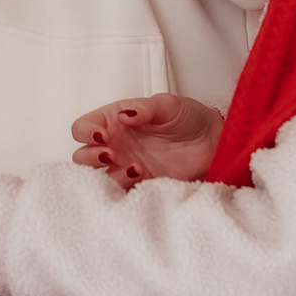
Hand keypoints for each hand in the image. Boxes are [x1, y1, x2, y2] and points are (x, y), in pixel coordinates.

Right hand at [70, 93, 223, 189]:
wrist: (214, 142)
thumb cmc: (189, 118)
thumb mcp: (168, 105)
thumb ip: (145, 109)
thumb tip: (124, 115)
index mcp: (114, 120)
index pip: (83, 127)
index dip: (85, 132)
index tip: (101, 135)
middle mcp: (114, 144)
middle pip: (81, 156)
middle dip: (90, 157)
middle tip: (111, 154)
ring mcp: (124, 165)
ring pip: (97, 176)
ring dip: (109, 174)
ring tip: (135, 168)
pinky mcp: (139, 183)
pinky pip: (120, 190)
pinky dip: (124, 187)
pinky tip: (142, 175)